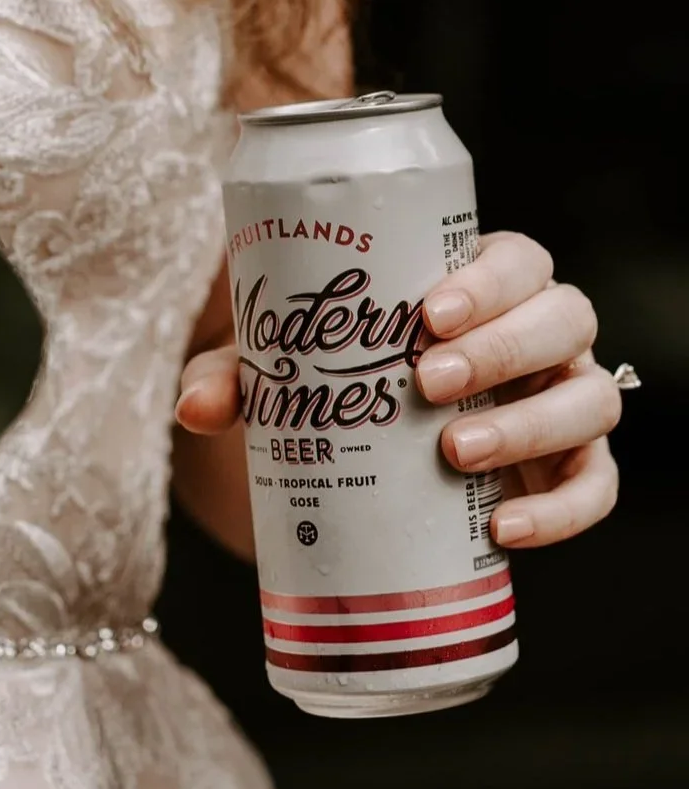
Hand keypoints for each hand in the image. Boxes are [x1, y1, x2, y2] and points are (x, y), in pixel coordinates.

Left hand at [173, 230, 622, 550]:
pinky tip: (505, 530)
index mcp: (481, 285)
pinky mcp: (566, 469)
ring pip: (588, 397)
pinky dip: (562, 510)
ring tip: (452, 454)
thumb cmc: (330, 380)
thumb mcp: (280, 371)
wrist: (355, 452)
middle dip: (501, 347)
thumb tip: (194, 407)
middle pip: (563, 316)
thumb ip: (236, 377)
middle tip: (425, 384)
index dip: (489, 279)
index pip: (516, 258)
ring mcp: (560, 399)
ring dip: (529, 425)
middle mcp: (537, 334)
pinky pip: (594, 484)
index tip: (428, 312)